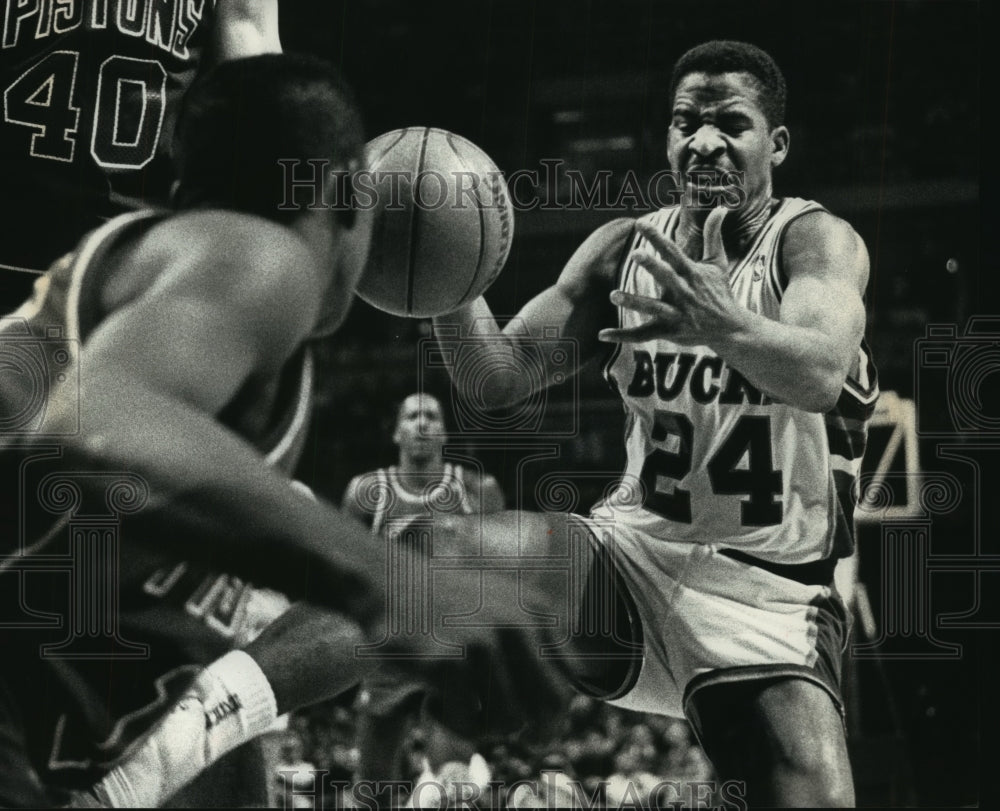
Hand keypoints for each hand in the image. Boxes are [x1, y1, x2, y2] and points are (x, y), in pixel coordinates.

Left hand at [597, 206, 749, 346]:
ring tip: (613, 295)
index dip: (657, 237)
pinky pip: (642, 335)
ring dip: (634, 302)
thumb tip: (720, 207)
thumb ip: (713, 235)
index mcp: (692, 273)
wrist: (730, 329)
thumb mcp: (718, 262)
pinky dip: (622, 335)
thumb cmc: (720, 292)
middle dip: (652, 266)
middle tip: (635, 254)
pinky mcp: (668, 332)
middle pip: (666, 277)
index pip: (673, 252)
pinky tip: (602, 334)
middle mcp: (684, 293)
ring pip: (653, 308)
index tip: (640, 224)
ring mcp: (676, 314)